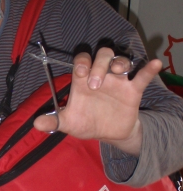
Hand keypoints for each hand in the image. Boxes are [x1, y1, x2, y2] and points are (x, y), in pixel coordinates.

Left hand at [33, 47, 162, 154]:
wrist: (108, 134)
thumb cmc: (87, 122)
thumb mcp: (69, 123)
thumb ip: (54, 121)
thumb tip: (36, 123)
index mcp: (83, 80)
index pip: (82, 60)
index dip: (81, 62)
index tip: (80, 74)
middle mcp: (101, 76)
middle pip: (102, 55)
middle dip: (98, 65)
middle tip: (95, 85)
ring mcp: (117, 81)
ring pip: (120, 60)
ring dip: (118, 63)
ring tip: (116, 74)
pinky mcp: (133, 90)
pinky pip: (142, 76)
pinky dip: (148, 69)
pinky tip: (155, 64)